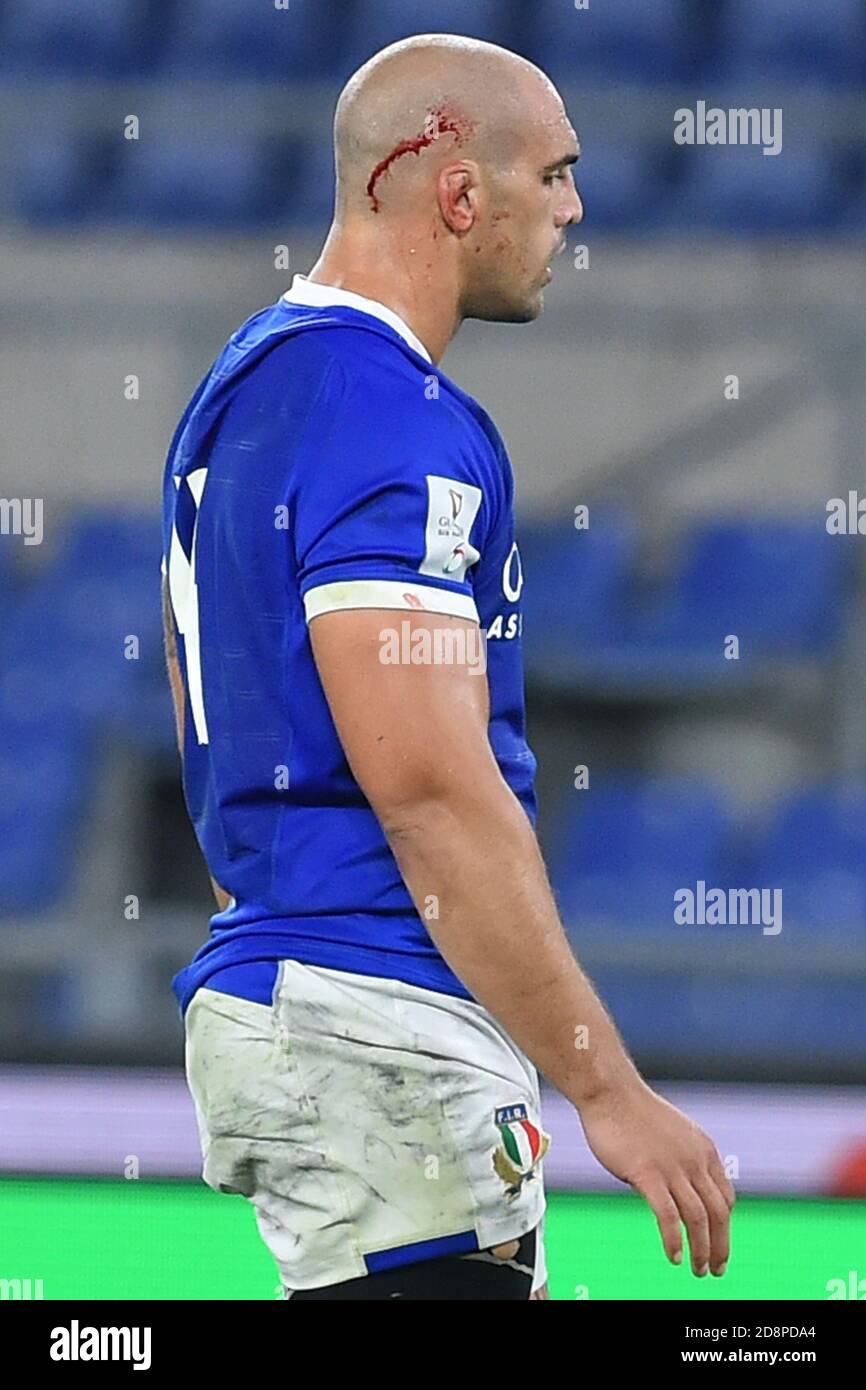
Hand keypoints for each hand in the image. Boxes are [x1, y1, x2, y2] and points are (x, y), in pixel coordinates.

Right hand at [577, 1079, 734, 1276]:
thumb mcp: (672, 1134)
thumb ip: (681, 1161)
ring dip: (702, 1250)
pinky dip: (674, 1240)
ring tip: (698, 1270)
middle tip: (717, 1269)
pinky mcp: (648, 1174)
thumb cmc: (634, 1112)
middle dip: (721, 1246)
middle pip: (719, 1213)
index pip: (726, 1197)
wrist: (611, 1092)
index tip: (718, 1242)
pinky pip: (669, 1216)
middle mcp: (695, 1160)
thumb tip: (676, 1193)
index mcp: (704, 1150)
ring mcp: (672, 1168)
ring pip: (698, 1219)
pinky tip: (673, 1256)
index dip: (724, 1225)